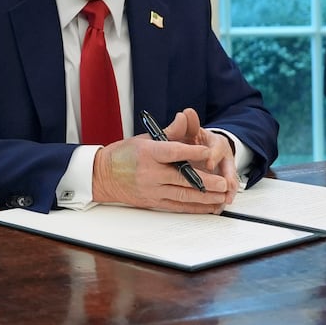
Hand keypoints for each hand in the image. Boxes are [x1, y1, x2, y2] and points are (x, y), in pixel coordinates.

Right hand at [90, 108, 233, 212]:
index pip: (173, 152)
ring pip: (182, 195)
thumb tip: (185, 117)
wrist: (102, 176)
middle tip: (223, 183)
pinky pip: (177, 206)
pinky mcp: (152, 202)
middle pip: (181, 178)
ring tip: (221, 196)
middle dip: (205, 182)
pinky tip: (207, 206)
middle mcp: (149, 173)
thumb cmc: (124, 154)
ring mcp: (151, 190)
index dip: (192, 152)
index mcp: (147, 153)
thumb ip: (169, 132)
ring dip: (204, 197)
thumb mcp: (145, 138)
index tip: (208, 151)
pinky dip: (194, 207)